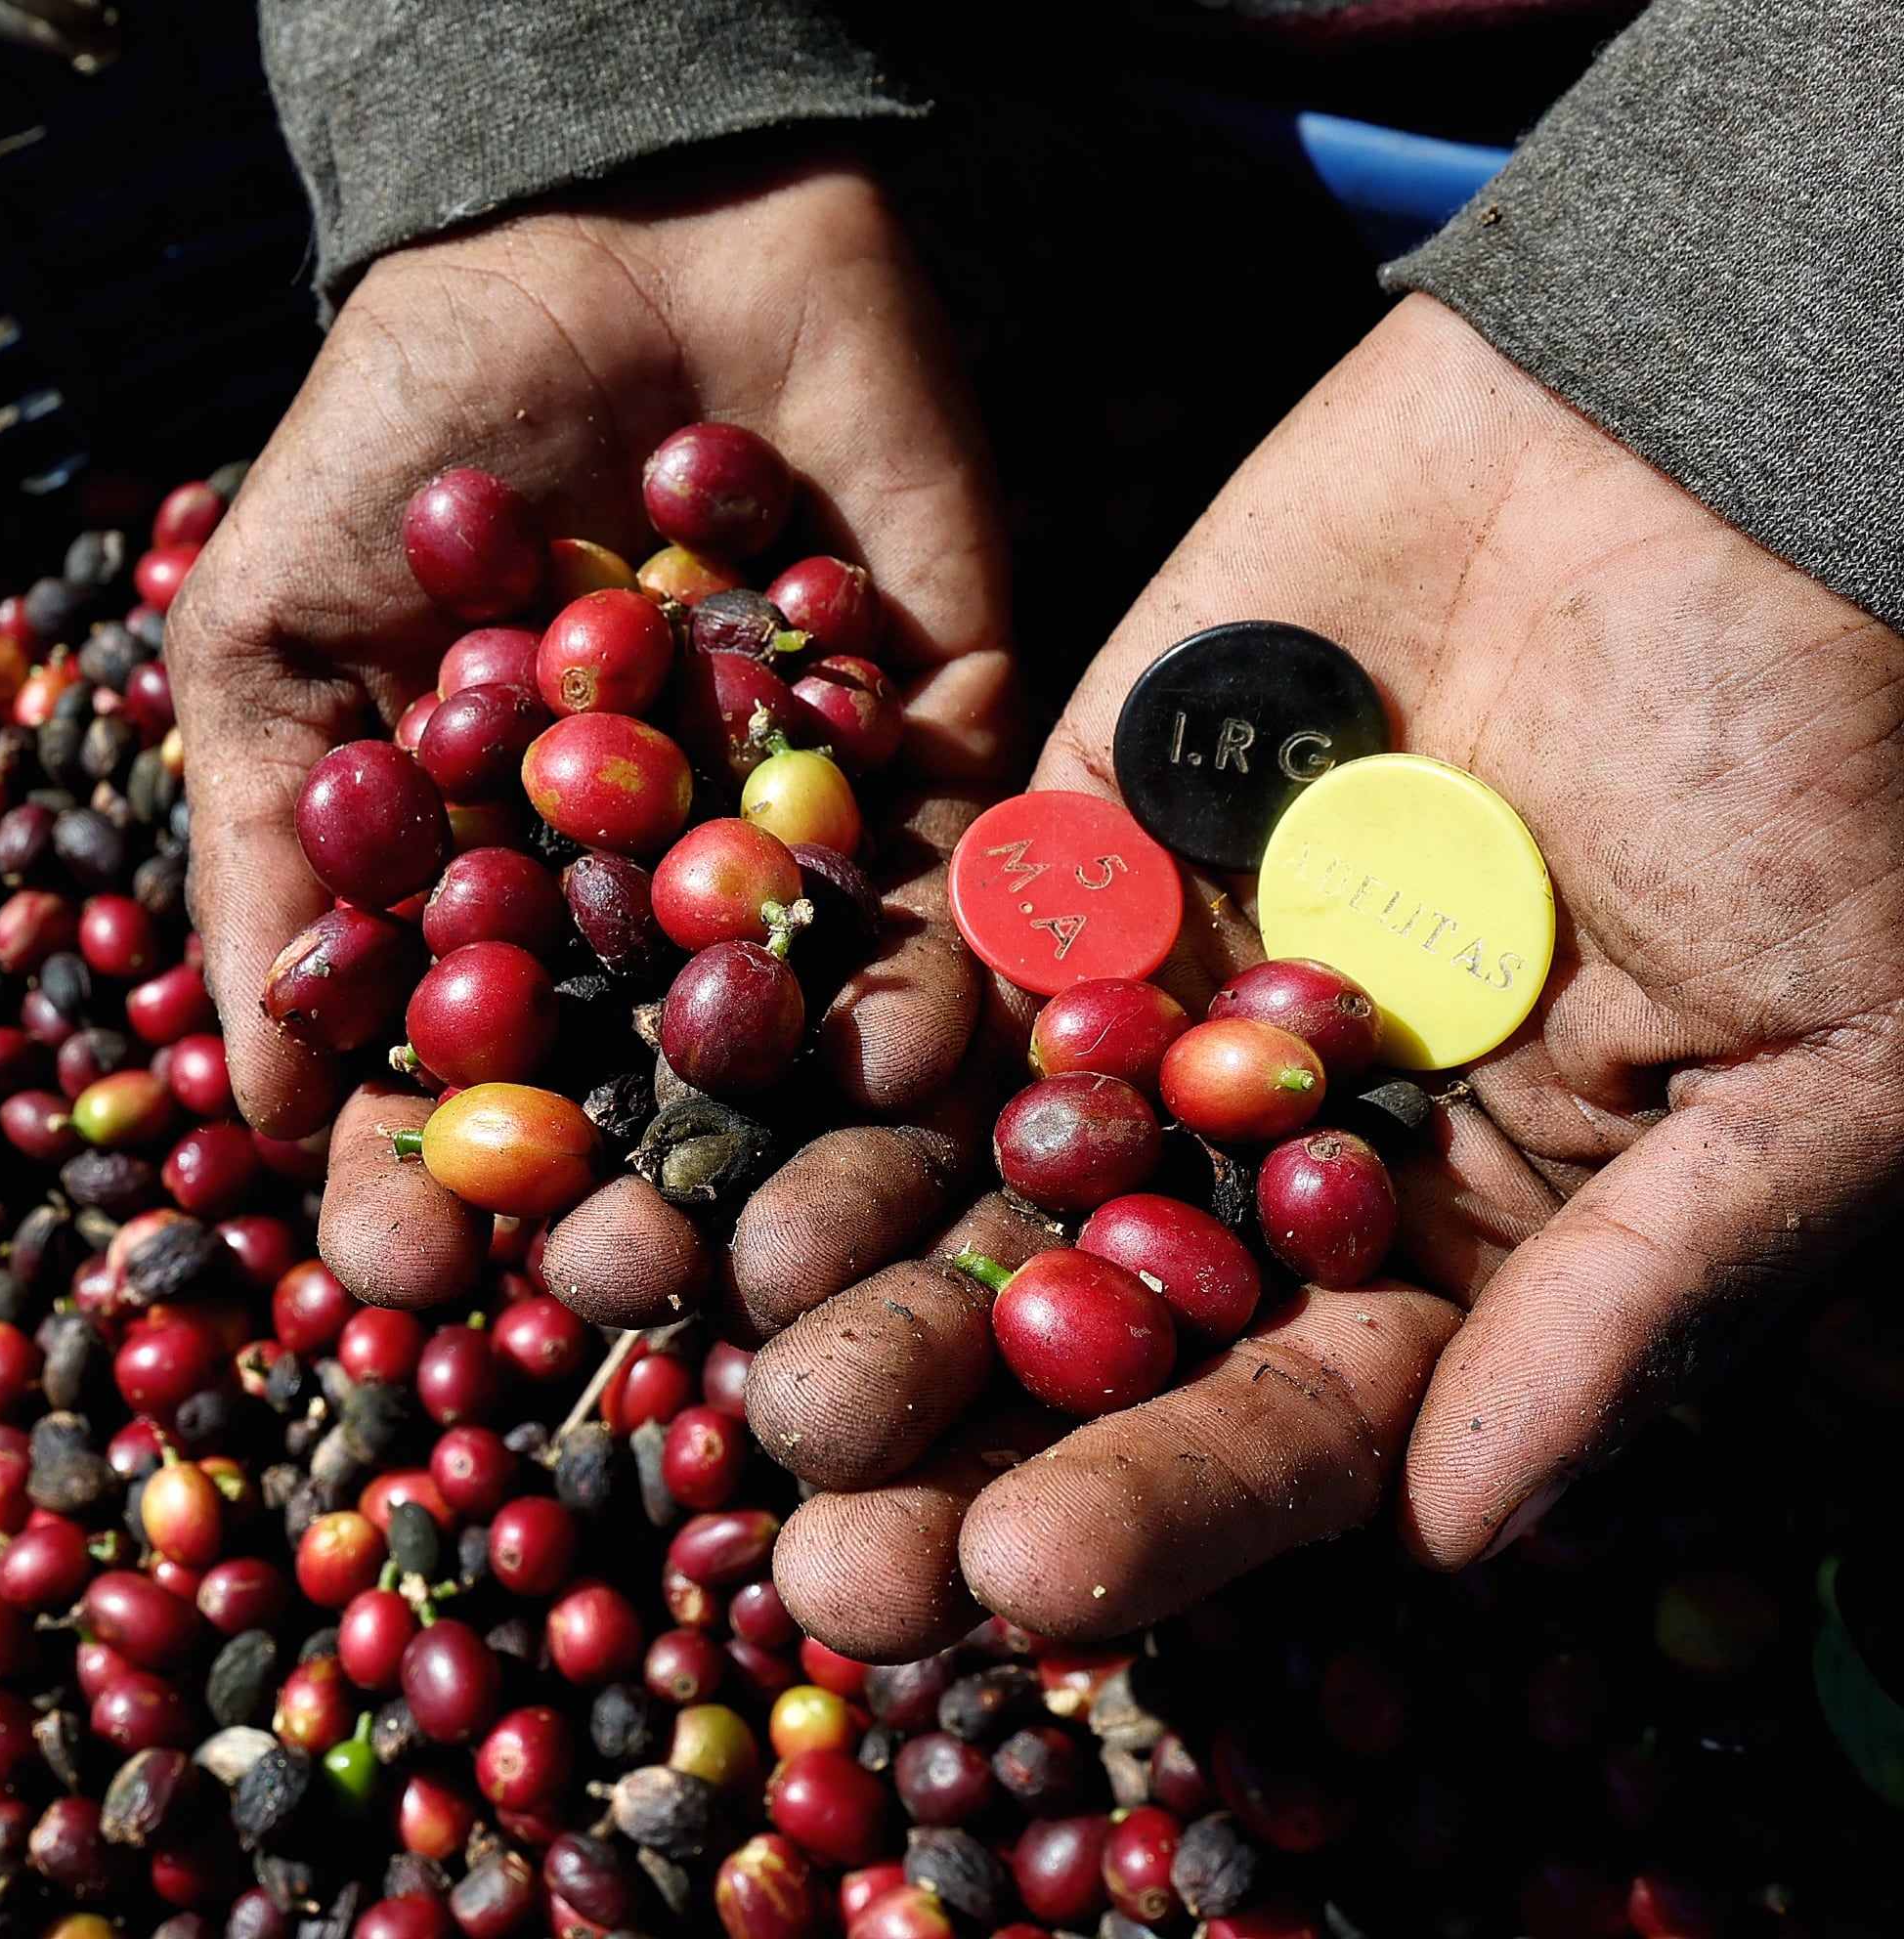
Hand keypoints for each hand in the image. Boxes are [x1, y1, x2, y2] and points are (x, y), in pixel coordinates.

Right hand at [167, 158, 1016, 1311]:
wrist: (615, 220)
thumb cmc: (407, 429)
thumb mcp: (271, 637)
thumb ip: (265, 855)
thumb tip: (258, 1099)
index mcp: (490, 879)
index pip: (461, 1070)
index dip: (432, 1176)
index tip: (402, 1269)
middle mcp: (648, 886)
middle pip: (641, 1089)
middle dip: (627, 1195)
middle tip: (613, 1281)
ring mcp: (800, 826)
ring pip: (805, 1023)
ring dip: (787, 1138)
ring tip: (770, 1237)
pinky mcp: (945, 743)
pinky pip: (957, 882)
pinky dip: (946, 972)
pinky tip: (921, 1072)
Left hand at [761, 293, 1903, 1655]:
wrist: (1733, 448)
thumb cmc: (1846, 764)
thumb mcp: (1831, 1065)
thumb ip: (1638, 1291)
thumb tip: (1451, 1535)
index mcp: (1465, 1229)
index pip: (1286, 1413)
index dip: (1157, 1507)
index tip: (1017, 1593)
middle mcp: (1285, 1134)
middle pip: (1096, 1318)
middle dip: (959, 1431)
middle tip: (820, 1545)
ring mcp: (1168, 979)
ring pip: (992, 1150)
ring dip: (871, 1249)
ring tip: (753, 1340)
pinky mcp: (1082, 825)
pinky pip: (961, 943)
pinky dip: (881, 1020)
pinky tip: (791, 1108)